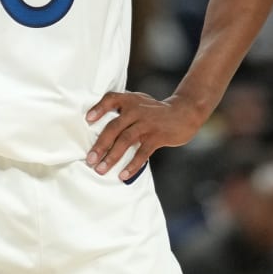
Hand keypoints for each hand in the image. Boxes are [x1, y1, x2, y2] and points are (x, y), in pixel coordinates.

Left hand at [85, 92, 203, 178]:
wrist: (185, 112)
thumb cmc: (156, 111)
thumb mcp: (140, 103)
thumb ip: (123, 111)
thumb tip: (99, 130)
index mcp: (130, 100)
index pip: (111, 99)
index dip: (99, 108)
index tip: (87, 120)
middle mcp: (137, 110)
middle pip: (114, 127)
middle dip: (100, 145)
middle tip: (90, 160)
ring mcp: (147, 123)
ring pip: (126, 140)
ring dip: (112, 157)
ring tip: (101, 170)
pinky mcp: (158, 136)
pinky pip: (142, 152)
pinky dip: (132, 165)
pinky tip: (123, 175)